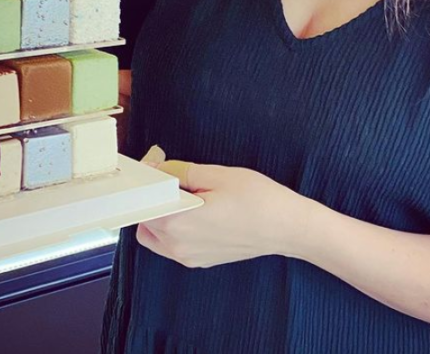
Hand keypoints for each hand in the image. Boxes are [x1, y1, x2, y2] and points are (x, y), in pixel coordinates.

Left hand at [136, 161, 314, 268]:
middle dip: (151, 200)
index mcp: (177, 223)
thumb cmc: (257, 200)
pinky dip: (174, 228)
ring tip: (185, 196)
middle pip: (144, 221)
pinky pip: (173, 244)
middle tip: (171, 180)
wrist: (288, 228)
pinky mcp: (201, 261)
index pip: (142, 205)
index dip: (144, 184)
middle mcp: (178, 246)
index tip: (152, 170)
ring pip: (155, 236)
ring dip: (160, 216)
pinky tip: (196, 211)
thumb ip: (180, 172)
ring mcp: (189, 257)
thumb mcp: (216, 174)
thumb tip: (159, 168)